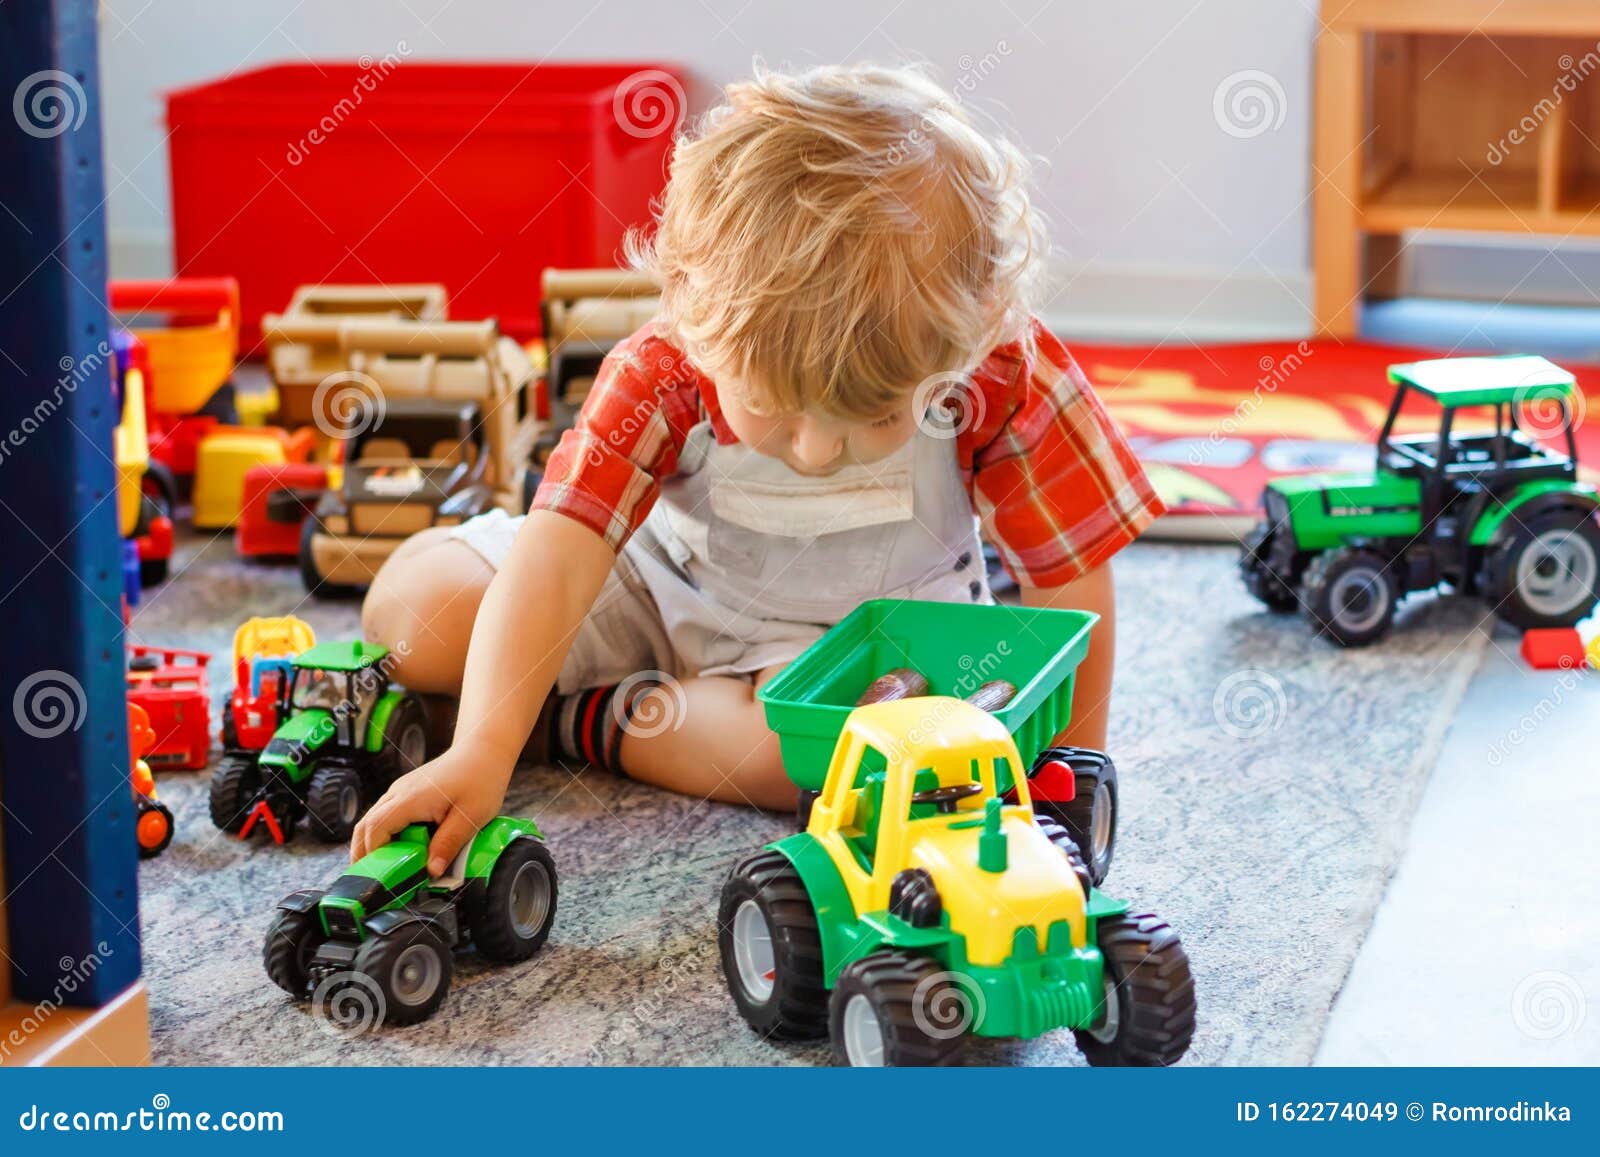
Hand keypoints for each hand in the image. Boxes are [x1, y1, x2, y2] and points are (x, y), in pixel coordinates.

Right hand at [350, 744, 513, 876]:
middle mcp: (399, 793)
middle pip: (365, 825)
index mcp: (410, 799)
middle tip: (369, 879)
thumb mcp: (471, 817)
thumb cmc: (480, 778)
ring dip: (372, 844)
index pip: (375, 829)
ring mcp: (401, 790)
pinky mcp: (407, 792)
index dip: (372, 855)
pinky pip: (386, 814)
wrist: (483, 749)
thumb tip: (432, 872)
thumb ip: (449, 844)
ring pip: (372, 819)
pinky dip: (384, 834)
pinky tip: (398, 849)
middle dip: (363, 854)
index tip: (378, 876)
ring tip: (382, 870)